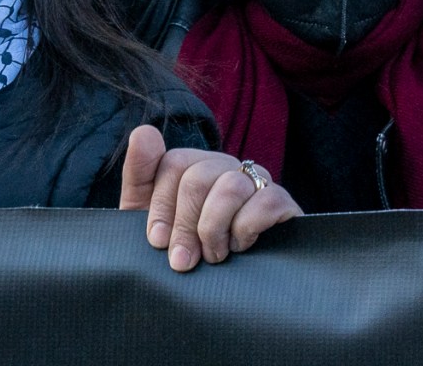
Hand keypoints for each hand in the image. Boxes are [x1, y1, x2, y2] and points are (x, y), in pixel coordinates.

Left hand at [120, 125, 301, 272]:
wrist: (222, 290)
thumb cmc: (185, 250)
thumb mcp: (148, 218)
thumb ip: (141, 175)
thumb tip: (143, 131)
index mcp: (194, 167)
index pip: (173, 163)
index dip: (161, 207)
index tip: (156, 241)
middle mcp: (226, 168)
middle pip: (198, 177)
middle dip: (185, 226)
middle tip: (184, 261)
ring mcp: (256, 182)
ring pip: (230, 187)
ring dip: (213, 230)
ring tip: (213, 256)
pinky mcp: (282, 202)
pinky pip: (264, 202)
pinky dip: (245, 230)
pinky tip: (241, 247)